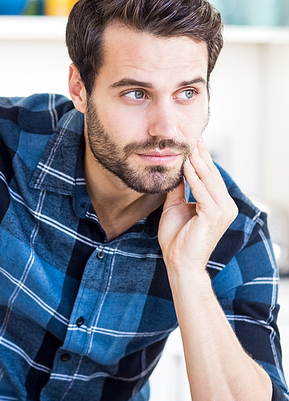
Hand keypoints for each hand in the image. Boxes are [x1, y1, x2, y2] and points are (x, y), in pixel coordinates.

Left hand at [158, 140, 237, 273]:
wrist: (179, 263)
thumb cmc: (177, 239)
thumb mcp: (175, 206)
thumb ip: (179, 188)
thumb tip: (177, 169)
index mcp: (219, 204)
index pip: (210, 177)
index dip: (202, 159)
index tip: (193, 142)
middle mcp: (226, 206)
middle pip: (212, 175)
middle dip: (201, 156)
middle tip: (193, 137)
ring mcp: (223, 211)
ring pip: (209, 181)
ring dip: (198, 163)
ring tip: (188, 147)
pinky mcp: (214, 215)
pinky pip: (203, 191)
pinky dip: (194, 178)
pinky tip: (186, 166)